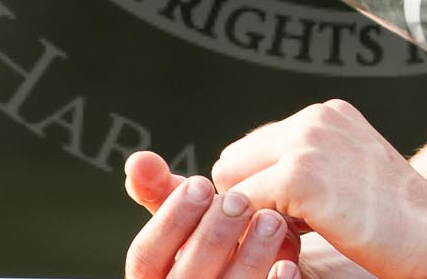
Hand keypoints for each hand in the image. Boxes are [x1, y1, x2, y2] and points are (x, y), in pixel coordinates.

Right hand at [123, 150, 300, 278]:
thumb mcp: (194, 220)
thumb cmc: (220, 243)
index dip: (170, 220)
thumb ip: (165, 194)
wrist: (269, 273)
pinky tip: (288, 263)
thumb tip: (138, 159)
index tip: (200, 184)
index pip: (145, 257)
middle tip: (239, 199)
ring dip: (248, 256)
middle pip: (185, 278)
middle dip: (212, 235)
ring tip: (273, 219)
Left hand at [209, 100, 426, 278]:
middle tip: (283, 232)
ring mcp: (306, 142)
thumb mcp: (352, 172)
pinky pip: (242, 206)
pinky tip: (296, 243)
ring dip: (251, 215)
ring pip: (230, 182)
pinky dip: (257, 232)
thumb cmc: (399, 219)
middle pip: (233, 159)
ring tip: (293, 237)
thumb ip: (310, 165)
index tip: (285, 219)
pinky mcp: (298, 176)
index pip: (255, 146)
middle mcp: (314, 117)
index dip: (260, 187)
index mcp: (327, 114)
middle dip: (248, 198)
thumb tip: (251, 189)